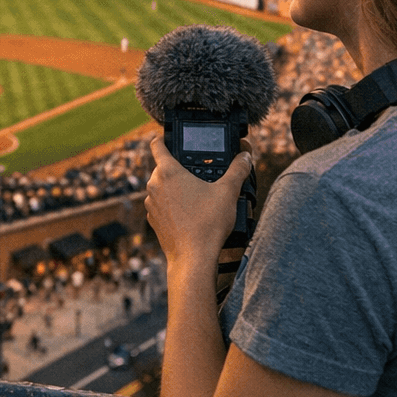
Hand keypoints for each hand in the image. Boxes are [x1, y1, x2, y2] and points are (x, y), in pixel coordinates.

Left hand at [146, 135, 252, 274]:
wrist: (193, 258)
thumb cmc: (207, 224)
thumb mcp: (228, 192)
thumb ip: (238, 170)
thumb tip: (245, 156)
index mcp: (167, 172)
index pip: (157, 145)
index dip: (164, 138)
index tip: (171, 139)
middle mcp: (154, 185)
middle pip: (162, 167)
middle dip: (179, 169)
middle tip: (198, 175)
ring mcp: (151, 204)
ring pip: (161, 188)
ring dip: (175, 189)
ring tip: (196, 196)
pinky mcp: (153, 220)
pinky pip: (161, 205)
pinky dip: (172, 206)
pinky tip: (190, 213)